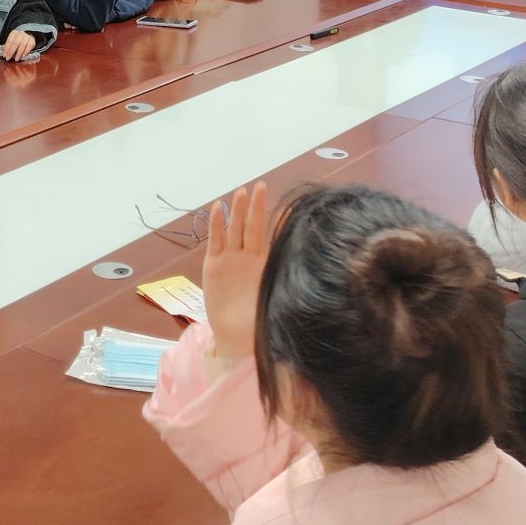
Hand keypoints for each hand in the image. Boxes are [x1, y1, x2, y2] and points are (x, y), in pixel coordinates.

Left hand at [0, 29, 36, 60]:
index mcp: (14, 33)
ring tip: (16, 59)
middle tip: (8, 58)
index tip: (4, 55)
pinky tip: (22, 56)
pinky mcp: (32, 41)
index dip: (6, 49)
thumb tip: (2, 50)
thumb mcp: (11, 41)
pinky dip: (25, 52)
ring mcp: (27, 37)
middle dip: (11, 52)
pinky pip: (28, 47)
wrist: (28, 36)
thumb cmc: (18, 40)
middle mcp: (20, 33)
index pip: (9, 41)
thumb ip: (7, 46)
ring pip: (22, 45)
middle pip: (15, 43)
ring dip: (18, 53)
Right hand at [202, 183, 270, 362]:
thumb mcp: (276, 303)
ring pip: (234, 230)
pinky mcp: (213, 265)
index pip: (272, 238)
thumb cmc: (258, 323)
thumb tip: (312, 276)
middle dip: (256, 207)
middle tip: (261, 186)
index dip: (278, 222)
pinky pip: (215, 241)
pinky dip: (216, 225)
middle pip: (252, 228)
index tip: (287, 207)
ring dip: (237, 211)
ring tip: (241, 192)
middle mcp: (248, 258)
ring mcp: (230, 259)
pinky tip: (218, 208)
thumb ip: (286, 288)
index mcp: (265, 265)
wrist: (234, 338)